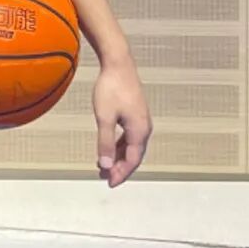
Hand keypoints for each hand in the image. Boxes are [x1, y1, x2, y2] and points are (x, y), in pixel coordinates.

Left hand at [92, 60, 151, 187]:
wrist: (118, 63)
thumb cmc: (111, 88)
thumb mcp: (104, 117)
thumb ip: (105, 142)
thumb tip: (105, 164)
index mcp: (139, 131)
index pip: (132, 161)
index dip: (120, 174)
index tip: (109, 183)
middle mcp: (144, 128)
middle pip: (134, 156)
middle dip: (120, 168)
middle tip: (105, 177)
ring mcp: (141, 121)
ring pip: (131, 147)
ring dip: (118, 157)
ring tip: (104, 165)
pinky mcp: (136, 114)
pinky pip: (130, 137)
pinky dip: (119, 145)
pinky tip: (109, 147)